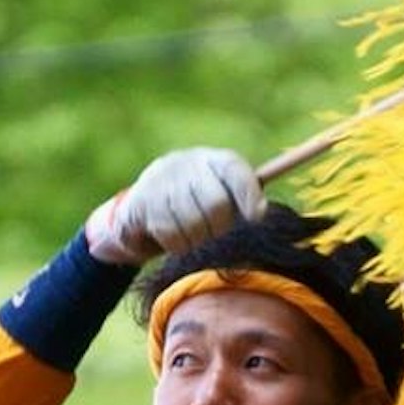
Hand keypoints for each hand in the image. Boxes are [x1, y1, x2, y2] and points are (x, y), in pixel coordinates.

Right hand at [85, 146, 265, 266]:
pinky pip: (170, 234)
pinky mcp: (143, 200)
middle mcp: (188, 163)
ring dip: (197, 239)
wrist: (146, 198)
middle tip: (214, 230)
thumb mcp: (223, 192)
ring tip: (195, 235)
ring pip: (193, 224)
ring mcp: (163, 180)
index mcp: (214, 160)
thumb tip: (260, 212)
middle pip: (216, 205)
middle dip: (219, 226)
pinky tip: (176, 238)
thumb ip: (243, 198)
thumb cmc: (199, 200)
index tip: (258, 216)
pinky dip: (178, 244)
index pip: (235, 171)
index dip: (248, 194)